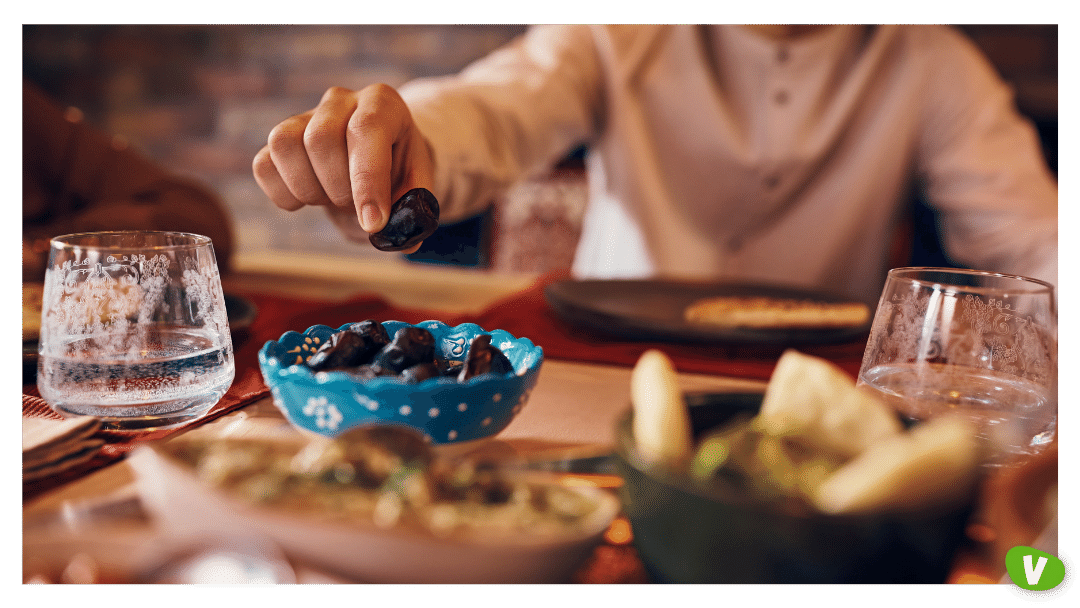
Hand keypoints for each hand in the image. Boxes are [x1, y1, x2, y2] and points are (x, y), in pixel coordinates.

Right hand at [252, 84, 433, 252]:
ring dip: (309, 189)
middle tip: (356, 205)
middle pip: (320, 139)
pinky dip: (283, 194)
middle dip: (339, 188)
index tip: (373, 223)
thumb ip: (412, 213)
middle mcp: (341, 100)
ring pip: (284, 145)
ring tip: (334, 199)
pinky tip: (309, 199)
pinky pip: (263, 165)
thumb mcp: (417, 191)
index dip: (367, 181)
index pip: (366, 129)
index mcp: (383, 103)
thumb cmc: (399, 177)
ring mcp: (305, 116)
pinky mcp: (280, 140)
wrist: (381, 167)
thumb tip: (392, 235)